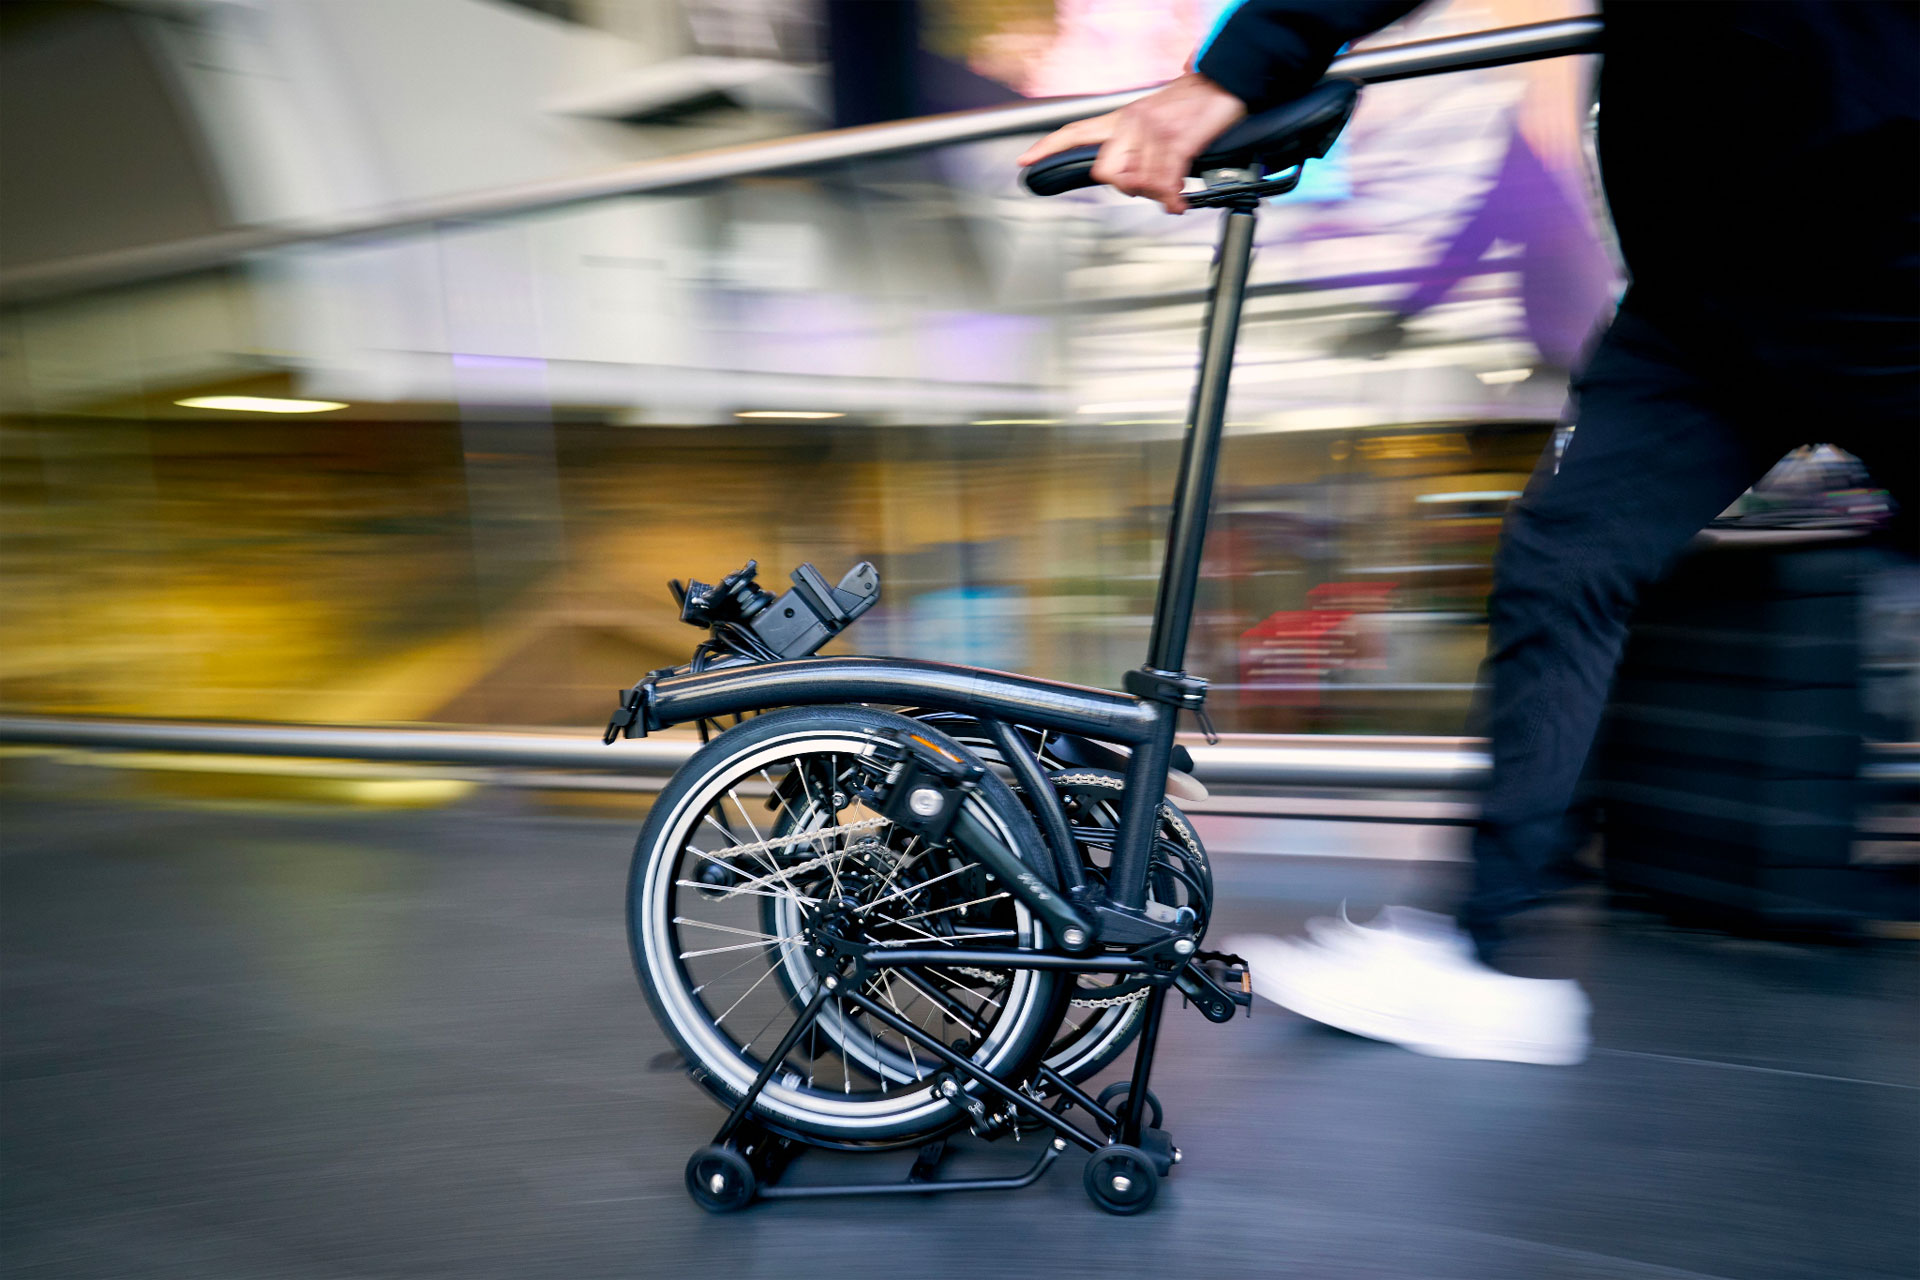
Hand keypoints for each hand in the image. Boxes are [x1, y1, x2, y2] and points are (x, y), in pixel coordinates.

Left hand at [1016, 72, 1246, 213]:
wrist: (1222, 83)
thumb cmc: (1189, 105)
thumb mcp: (1151, 119)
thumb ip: (1133, 146)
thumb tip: (1127, 179)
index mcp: (1120, 119)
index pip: (1074, 132)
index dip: (1046, 148)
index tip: (1025, 161)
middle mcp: (1130, 124)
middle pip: (1106, 173)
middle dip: (1125, 188)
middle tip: (1146, 188)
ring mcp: (1153, 132)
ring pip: (1137, 183)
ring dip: (1156, 194)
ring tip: (1171, 190)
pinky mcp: (1176, 141)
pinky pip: (1165, 182)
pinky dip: (1173, 198)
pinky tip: (1178, 200)